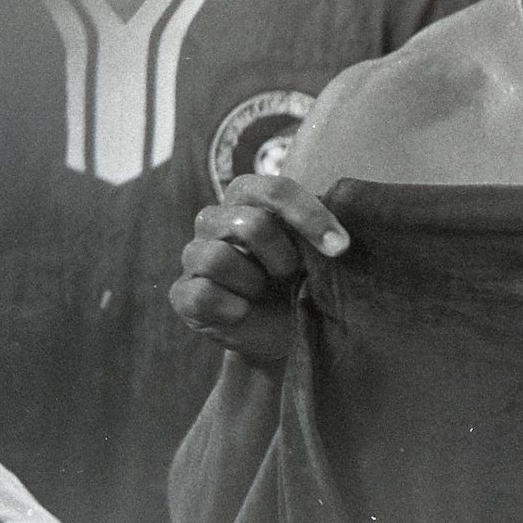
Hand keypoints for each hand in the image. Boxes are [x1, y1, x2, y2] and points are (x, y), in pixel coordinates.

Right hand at [170, 175, 348, 362]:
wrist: (280, 332)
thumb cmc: (300, 280)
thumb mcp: (316, 254)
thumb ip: (321, 233)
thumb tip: (340, 234)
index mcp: (249, 199)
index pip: (275, 190)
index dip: (310, 216)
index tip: (341, 247)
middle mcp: (216, 219)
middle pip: (251, 223)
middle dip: (284, 257)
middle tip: (293, 275)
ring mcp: (194, 255)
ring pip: (217, 258)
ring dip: (254, 283)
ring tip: (263, 292)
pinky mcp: (182, 293)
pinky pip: (202, 294)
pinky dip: (231, 307)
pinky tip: (243, 312)